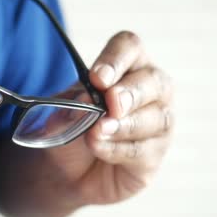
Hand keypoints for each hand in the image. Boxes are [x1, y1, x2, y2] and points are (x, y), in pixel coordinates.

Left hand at [46, 31, 173, 205]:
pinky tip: (98, 148)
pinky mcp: (153, 156)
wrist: (67, 169)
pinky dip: (117, 149)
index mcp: (125, 67)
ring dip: (124, 124)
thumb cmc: (72, 129)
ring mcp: (156, 124)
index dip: (116, 58)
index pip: (129, 47)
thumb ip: (70, 105)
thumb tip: (85, 100)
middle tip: (111, 102)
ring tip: (98, 131)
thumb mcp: (60, 112)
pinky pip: (143, 150)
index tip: (97, 77)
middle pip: (153, 80)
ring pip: (155, 118)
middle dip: (130, 91)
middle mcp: (149, 91)